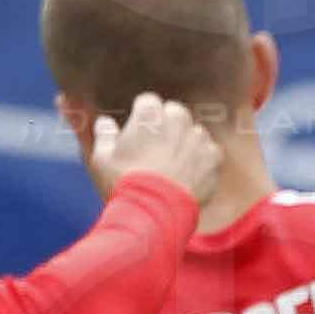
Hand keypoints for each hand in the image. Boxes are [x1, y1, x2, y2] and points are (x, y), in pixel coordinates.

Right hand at [86, 91, 218, 202]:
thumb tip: (105, 122)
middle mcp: (177, 120)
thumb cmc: (123, 183)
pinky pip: (210, 152)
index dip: (142, 116)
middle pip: (175, 112)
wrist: (154, 211)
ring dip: (186, 141)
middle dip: (167, 124)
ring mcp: (198, 138)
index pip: (148, 102)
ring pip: (194, 132)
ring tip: (173, 163)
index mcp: (149, 114)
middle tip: (157, 147)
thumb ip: (105, 135)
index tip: (139, 129)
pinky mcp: (212, 158)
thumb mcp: (102, 159)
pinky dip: (202, 160)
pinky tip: (190, 174)